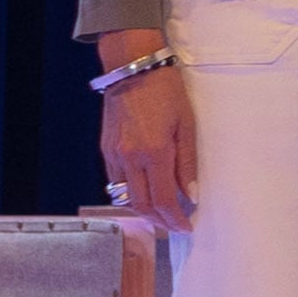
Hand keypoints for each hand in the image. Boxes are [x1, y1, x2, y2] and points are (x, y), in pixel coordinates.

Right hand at [96, 48, 196, 232]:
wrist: (133, 69)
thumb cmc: (166, 92)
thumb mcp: (187, 125)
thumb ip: (188, 163)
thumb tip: (191, 194)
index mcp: (154, 152)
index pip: (163, 200)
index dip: (174, 219)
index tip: (185, 227)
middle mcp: (130, 158)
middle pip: (141, 205)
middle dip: (158, 221)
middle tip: (173, 226)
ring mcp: (114, 154)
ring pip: (125, 196)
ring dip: (143, 210)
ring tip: (161, 214)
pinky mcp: (106, 148)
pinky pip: (115, 181)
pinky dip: (130, 192)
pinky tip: (144, 191)